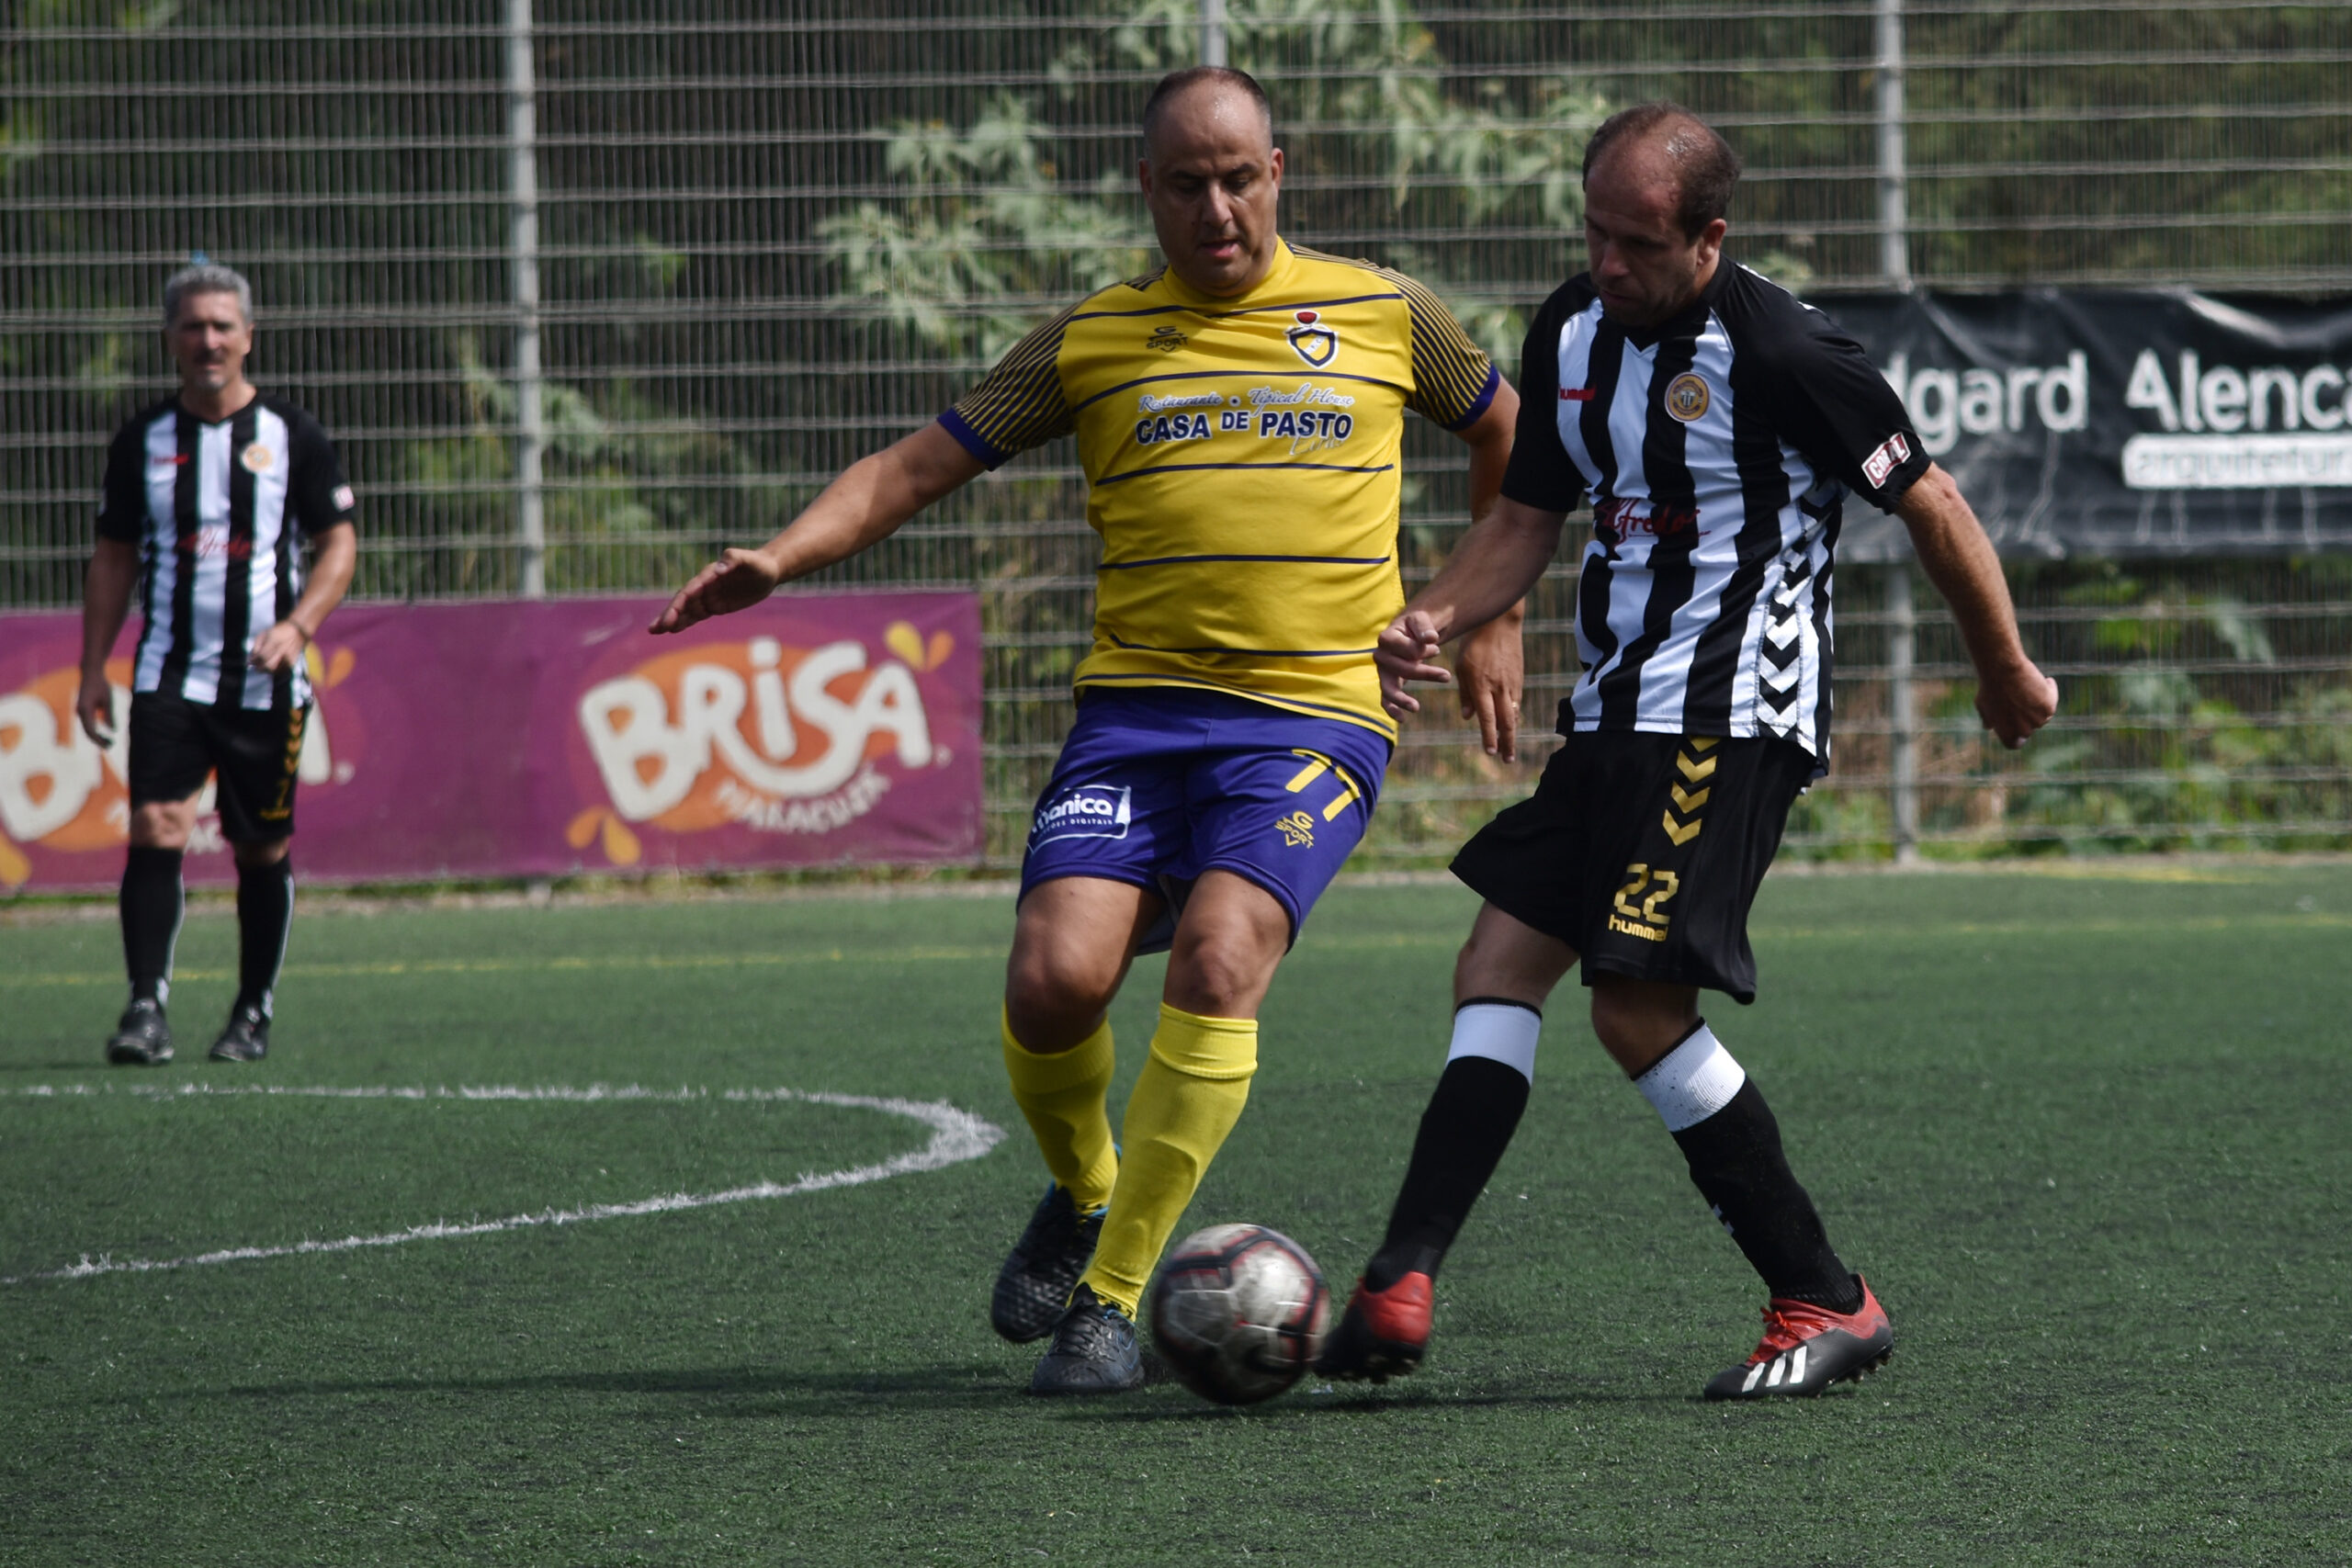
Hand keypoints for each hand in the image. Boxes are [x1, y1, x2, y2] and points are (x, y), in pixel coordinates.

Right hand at [75, 670, 115, 747]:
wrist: (90, 673)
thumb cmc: (101, 685)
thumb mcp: (108, 700)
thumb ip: (109, 715)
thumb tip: (113, 730)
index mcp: (85, 710)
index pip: (90, 730)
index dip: (99, 740)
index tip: (110, 745)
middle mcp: (80, 711)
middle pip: (87, 731)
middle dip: (98, 740)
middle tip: (111, 746)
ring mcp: (80, 711)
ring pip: (87, 728)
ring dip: (97, 736)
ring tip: (109, 742)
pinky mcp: (82, 709)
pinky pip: (87, 723)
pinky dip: (94, 730)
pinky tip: (103, 735)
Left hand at [248, 620, 309, 673]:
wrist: (298, 631)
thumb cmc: (279, 630)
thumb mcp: (264, 634)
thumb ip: (256, 646)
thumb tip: (251, 659)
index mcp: (274, 641)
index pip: (262, 656)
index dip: (254, 661)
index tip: (250, 662)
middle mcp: (282, 651)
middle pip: (268, 666)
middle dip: (259, 668)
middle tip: (255, 667)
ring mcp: (289, 657)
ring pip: (274, 670)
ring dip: (266, 671)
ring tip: (263, 667)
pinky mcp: (293, 662)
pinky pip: (281, 671)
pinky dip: (274, 671)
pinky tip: (271, 667)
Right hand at [650, 547, 782, 634]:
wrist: (766, 571)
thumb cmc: (757, 564)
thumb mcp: (749, 560)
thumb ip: (733, 560)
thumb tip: (719, 568)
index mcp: (709, 575)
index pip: (691, 589)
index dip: (681, 602)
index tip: (672, 615)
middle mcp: (705, 586)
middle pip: (683, 602)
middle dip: (670, 614)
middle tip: (656, 628)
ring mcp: (709, 596)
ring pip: (686, 611)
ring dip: (671, 620)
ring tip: (655, 631)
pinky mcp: (715, 606)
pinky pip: (697, 615)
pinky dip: (684, 622)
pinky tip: (673, 630)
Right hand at [1375, 610, 1450, 717]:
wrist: (1411, 633)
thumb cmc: (1417, 625)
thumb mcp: (1421, 619)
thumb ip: (1425, 627)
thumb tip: (1430, 639)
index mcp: (1387, 637)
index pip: (1405, 649)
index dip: (1421, 651)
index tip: (1435, 648)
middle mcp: (1380, 655)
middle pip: (1401, 669)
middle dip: (1425, 673)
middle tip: (1447, 676)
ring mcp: (1383, 671)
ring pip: (1389, 688)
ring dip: (1402, 699)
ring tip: (1416, 707)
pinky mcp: (1388, 683)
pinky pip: (1385, 699)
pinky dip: (1392, 710)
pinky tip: (1402, 719)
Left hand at [1452, 614, 1523, 761]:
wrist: (1500, 624)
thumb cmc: (1474, 645)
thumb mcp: (1462, 667)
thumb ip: (1466, 693)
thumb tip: (1468, 717)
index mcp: (1482, 686)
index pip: (1487, 718)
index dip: (1490, 737)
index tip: (1491, 753)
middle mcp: (1499, 688)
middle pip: (1506, 722)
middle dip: (1508, 743)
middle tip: (1508, 760)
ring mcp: (1512, 684)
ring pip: (1514, 714)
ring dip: (1512, 732)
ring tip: (1510, 747)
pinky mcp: (1519, 679)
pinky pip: (1516, 702)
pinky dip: (1514, 716)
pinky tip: (1511, 724)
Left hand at [1976, 659, 2058, 748]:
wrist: (2002, 672)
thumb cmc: (1990, 687)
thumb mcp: (1983, 705)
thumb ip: (1989, 719)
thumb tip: (1988, 727)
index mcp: (2006, 735)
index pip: (2015, 744)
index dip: (2017, 734)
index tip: (2018, 720)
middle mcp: (2023, 732)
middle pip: (2031, 725)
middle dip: (2027, 713)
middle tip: (2021, 697)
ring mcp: (2037, 722)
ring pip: (2043, 713)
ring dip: (2039, 701)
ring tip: (2029, 686)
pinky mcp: (2049, 709)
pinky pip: (2052, 698)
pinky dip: (2050, 689)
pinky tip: (2045, 680)